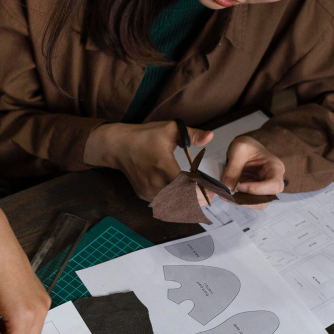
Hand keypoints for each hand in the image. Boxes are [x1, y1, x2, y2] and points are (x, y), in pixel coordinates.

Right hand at [84, 121, 213, 201]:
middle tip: (211, 196)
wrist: (118, 146)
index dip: (204, 191)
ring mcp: (148, 191)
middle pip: (183, 200)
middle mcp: (155, 182)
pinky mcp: (144, 196)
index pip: (188, 186)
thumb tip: (211, 135)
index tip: (215, 191)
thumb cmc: (145, 136)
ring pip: (174, 205)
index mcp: (163, 166)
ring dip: (188, 203)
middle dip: (199, 200)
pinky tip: (184, 197)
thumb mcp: (170, 128)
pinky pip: (164, 204)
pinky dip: (176, 203)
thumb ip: (192, 133)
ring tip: (200, 197)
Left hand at [220, 135, 285, 209]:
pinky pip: (251, 201)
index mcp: (275, 167)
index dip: (258, 189)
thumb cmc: (246, 146)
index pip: (274, 184)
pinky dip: (240, 200)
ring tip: (228, 196)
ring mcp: (266, 187)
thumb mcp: (238, 150)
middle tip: (231, 196)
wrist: (245, 148)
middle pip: (268, 197)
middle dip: (250, 199)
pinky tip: (229, 195)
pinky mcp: (256, 191)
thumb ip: (233, 168)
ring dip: (244, 201)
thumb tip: (227, 188)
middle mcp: (274, 179)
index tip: (240, 187)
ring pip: (260, 203)